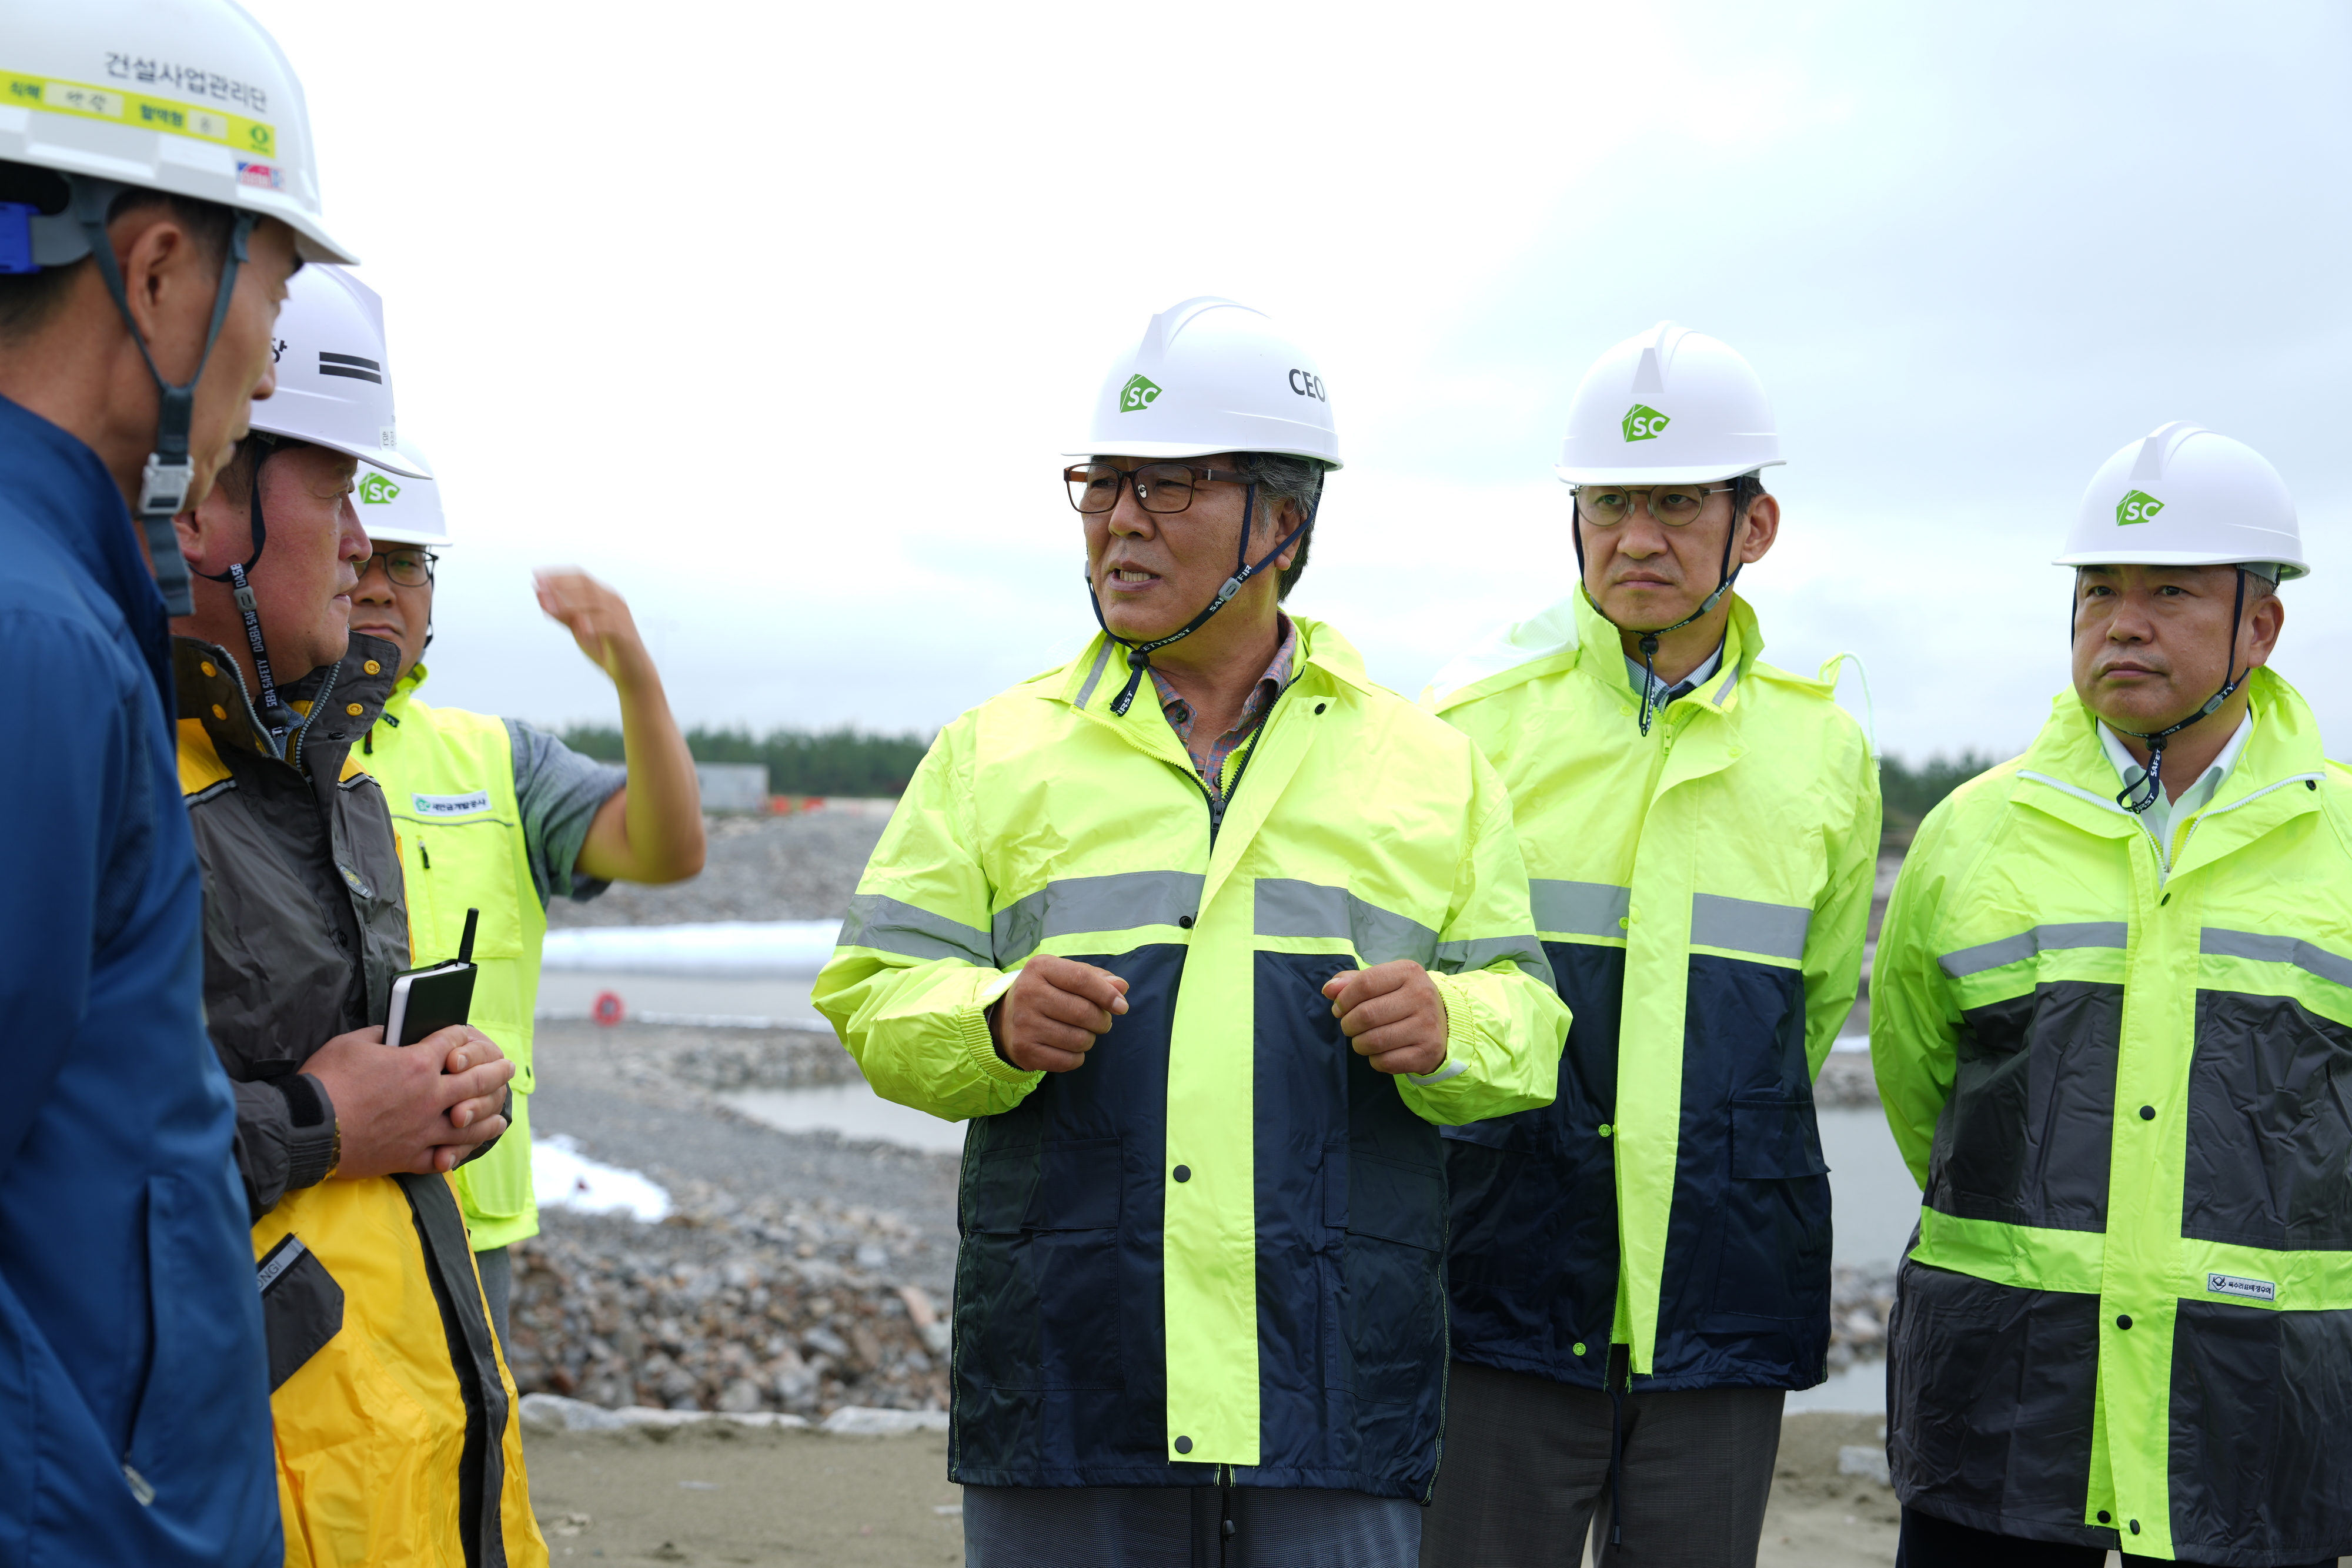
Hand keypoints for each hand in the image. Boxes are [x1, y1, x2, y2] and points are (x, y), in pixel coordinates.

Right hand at [301, 1025, 516, 1178]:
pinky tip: (469, 1148)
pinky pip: (444, 1156)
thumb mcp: (352, 1043)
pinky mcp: (409, 1157)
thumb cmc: (325, 1082)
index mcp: (417, 1063)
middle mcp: (429, 1097)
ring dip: (489, 1116)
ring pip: (469, 1124)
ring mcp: (423, 1130)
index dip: (462, 1036)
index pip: (452, 1042)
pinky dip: (460, 1152)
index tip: (468, 1037)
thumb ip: (381, 1035)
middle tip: (508, 1068)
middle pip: (475, 1081)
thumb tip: (395, 1032)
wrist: (306, 1130)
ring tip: (502, 1112)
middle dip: (496, 1072)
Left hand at [534, 569, 651, 688]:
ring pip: (595, 604)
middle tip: (539, 588)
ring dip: (569, 604)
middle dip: (560, 586)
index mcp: (603, 597)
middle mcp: (614, 602)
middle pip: (586, 587)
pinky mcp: (625, 635)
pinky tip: (578, 627)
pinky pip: (609, 625)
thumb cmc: (605, 648)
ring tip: (550, 606)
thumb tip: (541, 598)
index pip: (581, 579)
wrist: (631, 672)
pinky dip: (593, 624)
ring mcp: (621, 617)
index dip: (559, 575)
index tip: (537, 575)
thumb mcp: (579, 628)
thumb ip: (563, 615)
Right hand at [989, 955, 1128, 1072]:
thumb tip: (1121, 987)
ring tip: (1083, 1033)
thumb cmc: (1047, 992)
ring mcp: (1023, 1024)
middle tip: (1101, 1021)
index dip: (1107, 994)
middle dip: (1102, 1020)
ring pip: (1078, 1039)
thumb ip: (1096, 978)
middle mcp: (1027, 993)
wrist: (1007, 1018)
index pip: (1081, 979)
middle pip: (1083, 1012)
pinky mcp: (1024, 1050)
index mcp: (1040, 968)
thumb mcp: (1066, 975)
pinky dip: (1077, 1057)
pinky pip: (1068, 1061)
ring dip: (1090, 1039)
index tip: (1122, 1006)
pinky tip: (1069, 1047)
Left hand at [1322, 961, 1448, 1076]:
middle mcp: (1422, 996)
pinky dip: (1374, 1060)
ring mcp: (1427, 1026)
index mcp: (1409, 972)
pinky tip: (1380, 1052)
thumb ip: (1353, 982)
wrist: (1442, 1023)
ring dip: (1359, 1044)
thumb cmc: (1402, 998)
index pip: (1365, 984)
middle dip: (1348, 1024)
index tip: (1338, 1008)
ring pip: (1374, 1041)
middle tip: (1350, 1026)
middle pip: (1366, 1014)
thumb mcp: (1383, 982)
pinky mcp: (1427, 1052)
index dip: (1344, 999)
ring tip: (1362, 1039)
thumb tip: (1329, 990)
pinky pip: (1385, 1062)